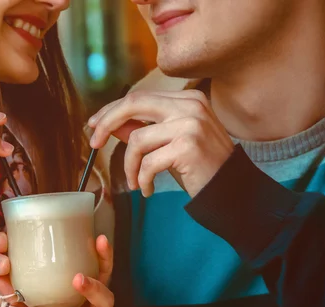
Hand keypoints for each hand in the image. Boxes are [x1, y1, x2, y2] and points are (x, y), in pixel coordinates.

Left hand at [88, 89, 233, 197]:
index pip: (139, 97)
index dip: (111, 110)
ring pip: (137, 140)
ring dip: (129, 166)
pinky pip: (147, 163)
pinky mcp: (188, 147)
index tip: (94, 125)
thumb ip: (142, 130)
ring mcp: (190, 124)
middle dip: (107, 123)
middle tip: (93, 144)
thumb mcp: (167, 144)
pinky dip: (141, 179)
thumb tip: (110, 125)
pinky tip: (147, 189)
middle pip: (134, 104)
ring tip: (135, 182)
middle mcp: (190, 105)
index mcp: (186, 99)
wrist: (230, 190)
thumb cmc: (198, 167)